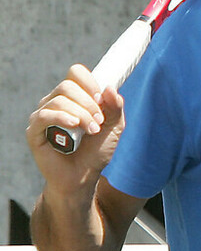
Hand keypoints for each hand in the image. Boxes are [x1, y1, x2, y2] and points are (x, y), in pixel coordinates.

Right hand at [26, 64, 124, 196]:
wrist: (84, 176)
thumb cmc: (97, 150)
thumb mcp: (115, 126)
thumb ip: (116, 106)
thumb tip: (110, 87)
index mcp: (74, 97)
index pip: (75, 73)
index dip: (90, 82)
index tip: (102, 99)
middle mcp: (56, 102)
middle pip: (68, 85)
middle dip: (89, 103)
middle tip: (99, 122)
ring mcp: (43, 116)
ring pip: (59, 99)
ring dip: (81, 114)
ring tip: (92, 130)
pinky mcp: (34, 131)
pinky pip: (44, 115)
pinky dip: (62, 118)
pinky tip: (75, 126)